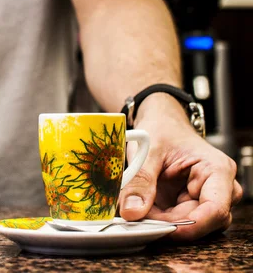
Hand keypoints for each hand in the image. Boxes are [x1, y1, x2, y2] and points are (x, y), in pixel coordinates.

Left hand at [118, 95, 241, 240]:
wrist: (160, 122)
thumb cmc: (162, 128)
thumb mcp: (148, 150)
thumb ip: (140, 180)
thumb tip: (132, 211)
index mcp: (217, 170)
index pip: (215, 210)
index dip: (190, 225)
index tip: (161, 229)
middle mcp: (218, 187)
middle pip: (201, 221)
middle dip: (169, 223)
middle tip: (138, 215)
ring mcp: (205, 197)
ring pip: (188, 223)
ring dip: (161, 221)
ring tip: (138, 205)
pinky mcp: (189, 202)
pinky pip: (176, 219)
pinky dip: (158, 217)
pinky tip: (142, 206)